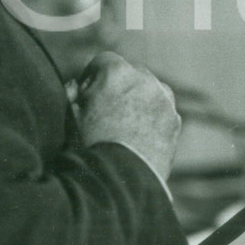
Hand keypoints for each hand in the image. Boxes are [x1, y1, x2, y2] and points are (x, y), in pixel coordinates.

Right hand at [74, 51, 180, 180]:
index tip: (87, 95)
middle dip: (119, 86)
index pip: (103, 61)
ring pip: (150, 89)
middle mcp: (145, 79)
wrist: (120, 182)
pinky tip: (139, 136)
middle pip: (130, 73)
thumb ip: (72, 92)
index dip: (92, 77)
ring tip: (125, 125)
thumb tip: (78, 86)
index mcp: (117, 71)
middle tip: (106, 112)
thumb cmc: (89, 146)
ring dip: (139, 99)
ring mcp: (164, 99)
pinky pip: (162, 110)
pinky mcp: (175, 120)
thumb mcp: (70, 115)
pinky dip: (153, 117)